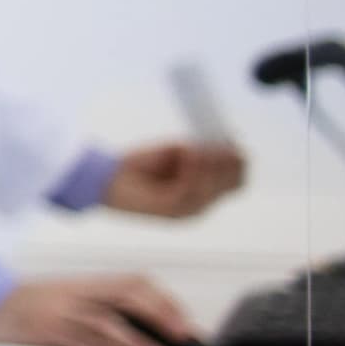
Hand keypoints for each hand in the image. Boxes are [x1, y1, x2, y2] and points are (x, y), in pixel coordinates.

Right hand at [0, 273, 199, 345]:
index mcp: (84, 283)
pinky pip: (83, 341)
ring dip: (138, 340)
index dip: (163, 299)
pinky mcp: (47, 329)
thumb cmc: (24, 304)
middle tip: (182, 334)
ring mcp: (62, 310)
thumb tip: (141, 330)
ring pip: (108, 321)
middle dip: (160, 313)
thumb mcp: (65, 298)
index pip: (133, 282)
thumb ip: (98, 308)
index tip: (183, 320)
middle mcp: (77, 293)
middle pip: (127, 294)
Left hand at [104, 140, 245, 218]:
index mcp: (206, 191)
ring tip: (199, 144)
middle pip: (234, 183)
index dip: (238, 159)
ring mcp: (189, 209)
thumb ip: (200, 148)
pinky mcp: (170, 209)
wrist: (106, 180)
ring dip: (210, 162)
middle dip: (229, 160)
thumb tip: (226, 136)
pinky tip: (188, 152)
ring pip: (215, 187)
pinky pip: (191, 188)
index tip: (230, 138)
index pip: (237, 179)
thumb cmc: (140, 165)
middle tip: (218, 141)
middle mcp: (202, 203)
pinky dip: (193, 168)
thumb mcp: (177, 152)